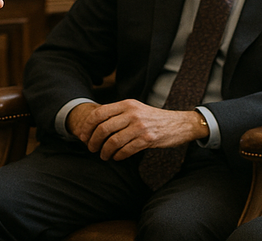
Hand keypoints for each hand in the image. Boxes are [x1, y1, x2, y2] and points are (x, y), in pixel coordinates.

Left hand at [67, 100, 206, 160]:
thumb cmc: (153, 118)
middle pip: (103, 128)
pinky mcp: (148, 139)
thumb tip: (93, 125)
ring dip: (105, 151)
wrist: (179, 123)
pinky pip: (126, 150)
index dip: (87, 126)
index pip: (98, 113)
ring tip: (104, 155)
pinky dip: (118, 156)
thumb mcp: (135, 109)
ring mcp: (140, 126)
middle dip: (93, 141)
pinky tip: (116, 157)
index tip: (82, 135)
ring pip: (113, 141)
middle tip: (91, 148)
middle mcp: (132, 113)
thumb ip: (117, 114)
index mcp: (127, 104)